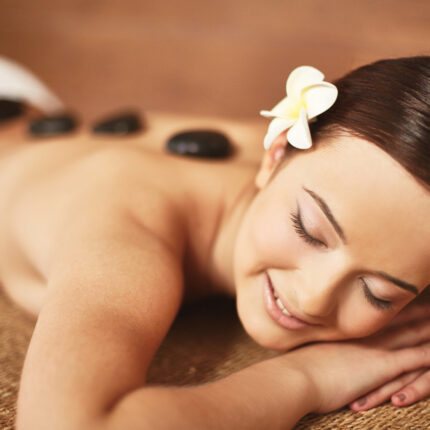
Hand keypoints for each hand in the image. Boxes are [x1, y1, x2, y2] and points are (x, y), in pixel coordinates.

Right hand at [278, 304, 429, 413]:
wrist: (297, 377)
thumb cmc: (300, 366)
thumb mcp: (315, 350)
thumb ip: (325, 344)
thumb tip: (325, 346)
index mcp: (350, 330)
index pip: (379, 315)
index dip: (396, 307)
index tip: (405, 298)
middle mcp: (366, 334)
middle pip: (399, 318)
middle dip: (419, 310)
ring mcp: (375, 347)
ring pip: (412, 333)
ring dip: (429, 326)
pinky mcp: (382, 365)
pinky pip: (416, 357)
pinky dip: (429, 352)